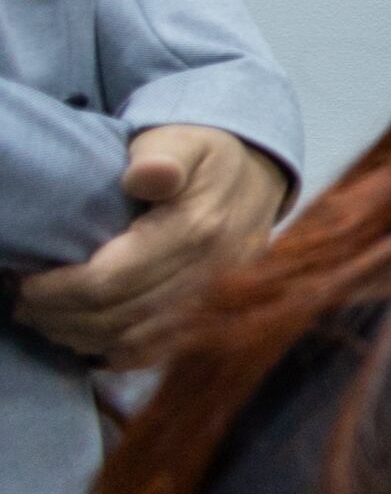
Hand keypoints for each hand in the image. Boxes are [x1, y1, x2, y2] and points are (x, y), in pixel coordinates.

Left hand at [18, 126, 287, 364]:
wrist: (263, 176)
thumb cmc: (209, 154)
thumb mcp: (185, 140)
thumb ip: (163, 154)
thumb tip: (146, 175)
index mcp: (194, 231)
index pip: (109, 281)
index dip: (56, 291)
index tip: (23, 281)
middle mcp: (207, 274)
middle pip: (115, 318)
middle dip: (59, 316)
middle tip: (24, 303)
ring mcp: (213, 301)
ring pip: (132, 341)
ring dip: (80, 336)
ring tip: (48, 318)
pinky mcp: (213, 316)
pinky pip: (157, 352)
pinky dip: (114, 352)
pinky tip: (88, 336)